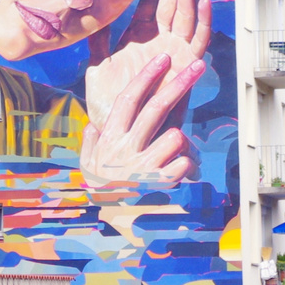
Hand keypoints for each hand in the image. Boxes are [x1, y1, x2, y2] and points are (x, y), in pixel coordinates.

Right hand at [80, 53, 204, 186]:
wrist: (113, 227)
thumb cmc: (102, 190)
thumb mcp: (87, 164)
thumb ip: (90, 142)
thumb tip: (93, 124)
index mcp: (110, 137)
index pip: (129, 98)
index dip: (146, 76)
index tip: (163, 58)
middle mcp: (127, 147)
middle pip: (156, 107)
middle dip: (179, 82)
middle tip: (197, 65)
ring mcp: (145, 165)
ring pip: (175, 136)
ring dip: (178, 138)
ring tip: (169, 149)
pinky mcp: (162, 184)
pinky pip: (183, 163)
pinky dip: (184, 164)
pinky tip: (173, 171)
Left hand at [85, 0, 210, 132]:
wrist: (123, 131)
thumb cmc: (111, 101)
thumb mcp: (98, 65)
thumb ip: (97, 39)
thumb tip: (85, 12)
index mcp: (138, 35)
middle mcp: (160, 40)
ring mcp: (174, 52)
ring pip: (185, 14)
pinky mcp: (185, 67)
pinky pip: (196, 41)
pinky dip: (201, 21)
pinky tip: (202, 0)